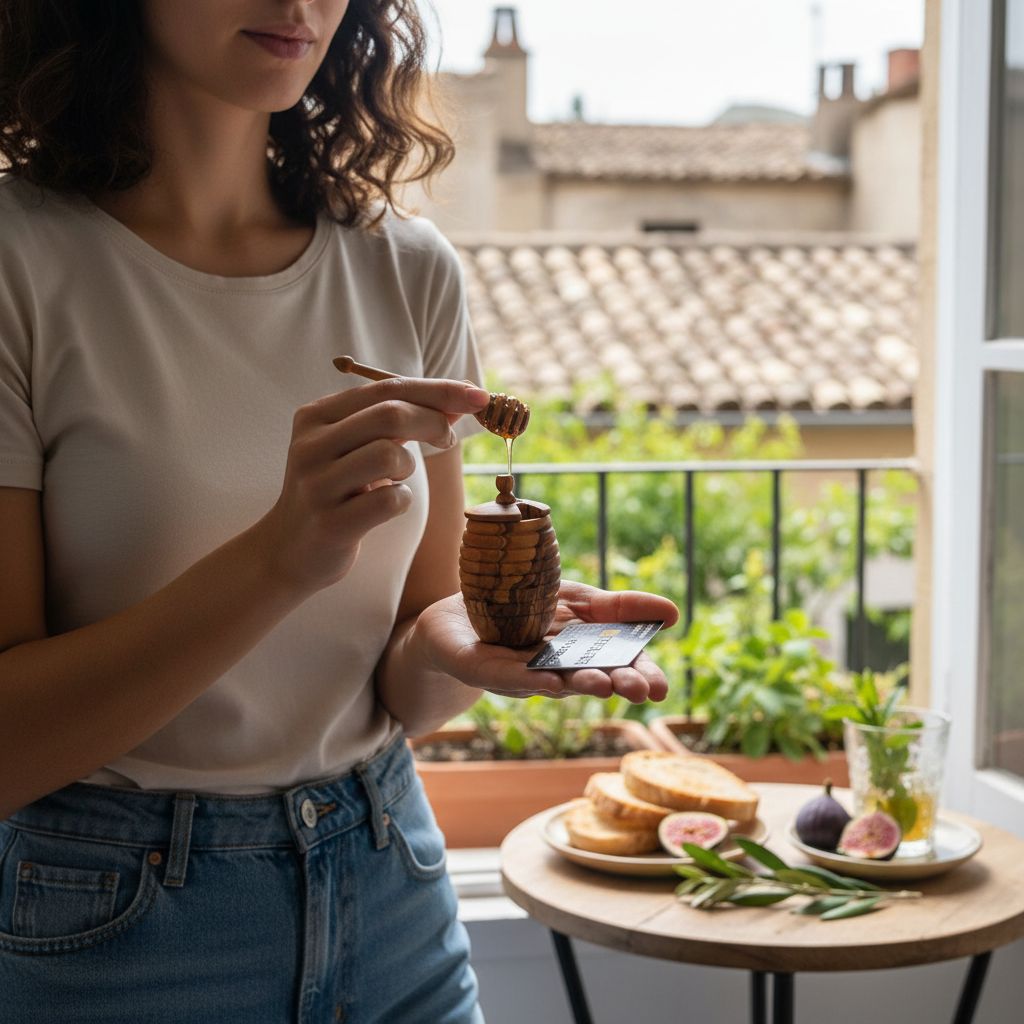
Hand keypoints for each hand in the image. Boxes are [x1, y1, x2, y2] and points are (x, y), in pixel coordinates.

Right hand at [256, 377, 489, 594]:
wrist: (289, 549)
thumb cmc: (336, 490)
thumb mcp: (355, 446)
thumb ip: (399, 421)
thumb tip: (460, 401)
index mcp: (316, 416)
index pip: (386, 388)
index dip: (439, 389)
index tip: (478, 396)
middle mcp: (310, 445)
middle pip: (391, 414)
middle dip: (434, 422)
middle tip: (447, 438)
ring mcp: (317, 485)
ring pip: (390, 455)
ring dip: (410, 466)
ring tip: (396, 479)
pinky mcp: (330, 523)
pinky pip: (390, 500)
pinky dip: (402, 500)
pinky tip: (387, 505)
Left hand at [415, 580, 679, 703]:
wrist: (456, 614)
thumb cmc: (524, 608)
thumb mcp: (579, 600)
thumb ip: (621, 608)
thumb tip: (674, 612)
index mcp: (582, 654)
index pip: (619, 666)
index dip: (640, 676)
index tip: (661, 688)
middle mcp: (557, 669)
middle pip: (592, 679)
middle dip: (617, 684)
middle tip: (642, 691)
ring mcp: (521, 673)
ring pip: (555, 681)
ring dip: (579, 684)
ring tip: (603, 685)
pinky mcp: (486, 670)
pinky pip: (507, 675)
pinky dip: (526, 678)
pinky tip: (546, 681)